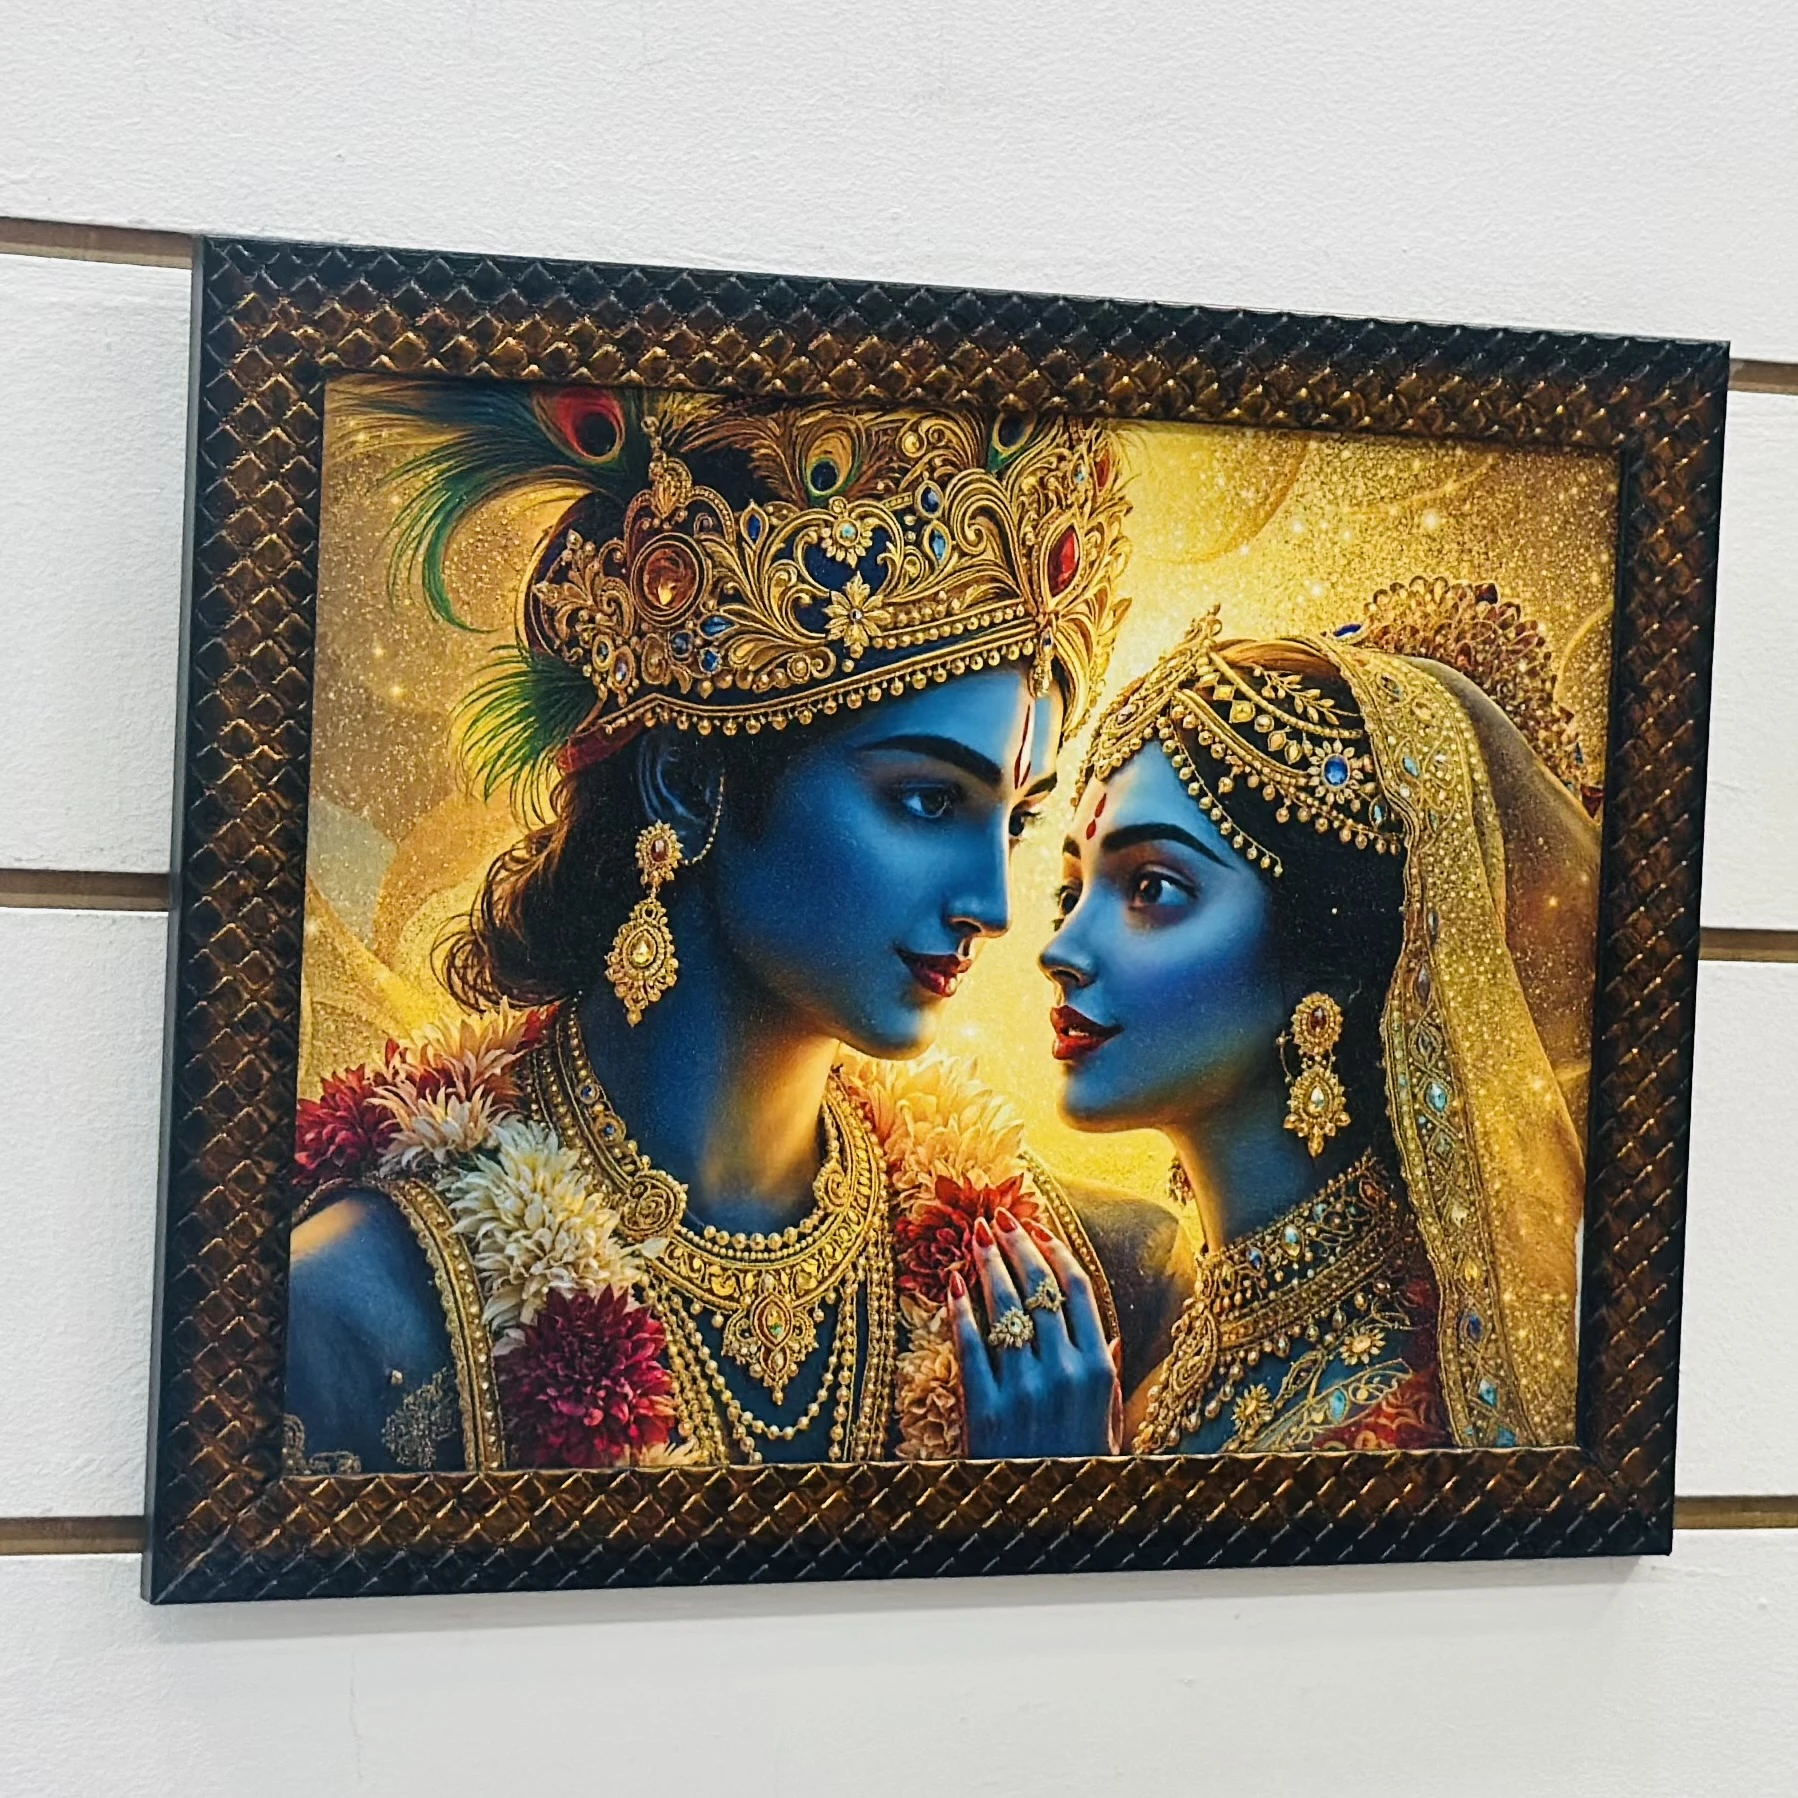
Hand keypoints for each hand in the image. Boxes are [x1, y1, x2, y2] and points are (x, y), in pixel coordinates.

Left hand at [948, 1209, 1121, 1458]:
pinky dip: (961, 1310)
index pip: (1077, 1291)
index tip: (1038, 1227)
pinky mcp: (984, 1408)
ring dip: (988, 1265)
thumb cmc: (1078, 1473)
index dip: (1055, 1251)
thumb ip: (1106, 1380)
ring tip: (974, 1236)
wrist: (1041, 1522)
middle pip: (1037, 1289)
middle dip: (1016, 1246)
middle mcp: (1062, 1373)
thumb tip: (1105, 1338)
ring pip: (1004, 1308)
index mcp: (1096, 1372)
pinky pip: (971, 1345)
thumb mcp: (1107, 1428)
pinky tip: (954, 1284)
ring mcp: (1022, 1389)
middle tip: (998, 1217)